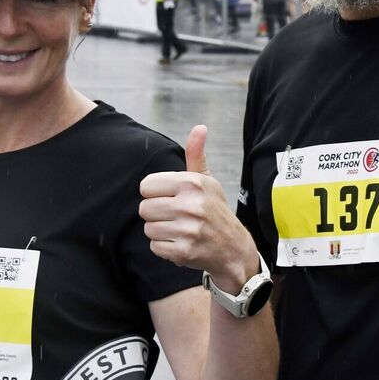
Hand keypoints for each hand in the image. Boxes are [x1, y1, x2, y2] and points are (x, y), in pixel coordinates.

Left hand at [139, 125, 257, 292]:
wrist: (234, 248)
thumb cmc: (215, 211)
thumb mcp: (207, 181)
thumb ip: (196, 155)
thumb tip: (199, 128)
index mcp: (192, 183)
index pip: (146, 186)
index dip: (156, 194)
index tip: (171, 198)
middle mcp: (190, 205)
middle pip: (144, 208)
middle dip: (156, 214)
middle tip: (176, 217)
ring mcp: (188, 229)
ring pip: (148, 228)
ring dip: (161, 231)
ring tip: (179, 230)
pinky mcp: (184, 251)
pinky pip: (155, 247)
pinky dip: (165, 248)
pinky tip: (181, 243)